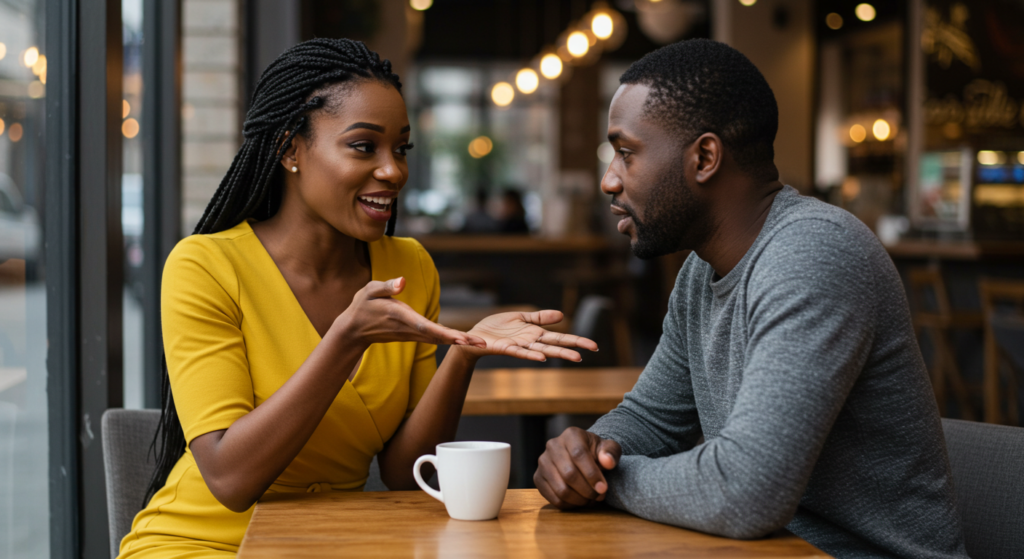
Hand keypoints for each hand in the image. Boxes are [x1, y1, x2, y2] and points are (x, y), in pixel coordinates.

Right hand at [339, 277, 485, 347]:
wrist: (354, 330)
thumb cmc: (362, 306)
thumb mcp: (369, 290)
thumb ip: (386, 286)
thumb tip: (402, 282)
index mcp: (400, 316)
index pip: (425, 326)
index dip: (444, 332)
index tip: (460, 338)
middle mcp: (409, 329)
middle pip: (438, 337)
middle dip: (460, 340)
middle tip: (482, 344)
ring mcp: (411, 335)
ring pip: (438, 339)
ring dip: (459, 341)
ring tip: (480, 343)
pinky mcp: (413, 335)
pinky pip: (434, 339)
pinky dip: (449, 339)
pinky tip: (464, 340)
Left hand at [460, 310, 598, 361]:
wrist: (475, 335)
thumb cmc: (497, 327)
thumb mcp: (521, 318)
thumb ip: (540, 317)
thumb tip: (562, 315)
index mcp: (535, 334)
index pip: (560, 338)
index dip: (577, 341)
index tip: (594, 345)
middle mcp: (531, 342)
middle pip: (556, 345)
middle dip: (573, 348)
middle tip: (592, 351)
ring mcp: (520, 346)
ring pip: (543, 351)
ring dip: (558, 355)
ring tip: (575, 358)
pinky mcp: (506, 348)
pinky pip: (521, 353)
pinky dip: (531, 355)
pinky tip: (542, 357)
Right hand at [534, 427, 621, 509]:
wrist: (582, 456)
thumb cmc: (597, 453)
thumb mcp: (609, 449)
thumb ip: (611, 453)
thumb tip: (608, 462)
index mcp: (571, 435)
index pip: (579, 454)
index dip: (592, 474)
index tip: (603, 488)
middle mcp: (553, 446)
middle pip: (569, 474)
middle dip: (587, 490)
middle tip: (599, 496)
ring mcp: (543, 462)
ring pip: (561, 489)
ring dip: (579, 500)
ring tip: (590, 500)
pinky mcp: (538, 477)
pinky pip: (553, 498)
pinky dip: (569, 505)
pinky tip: (579, 501)